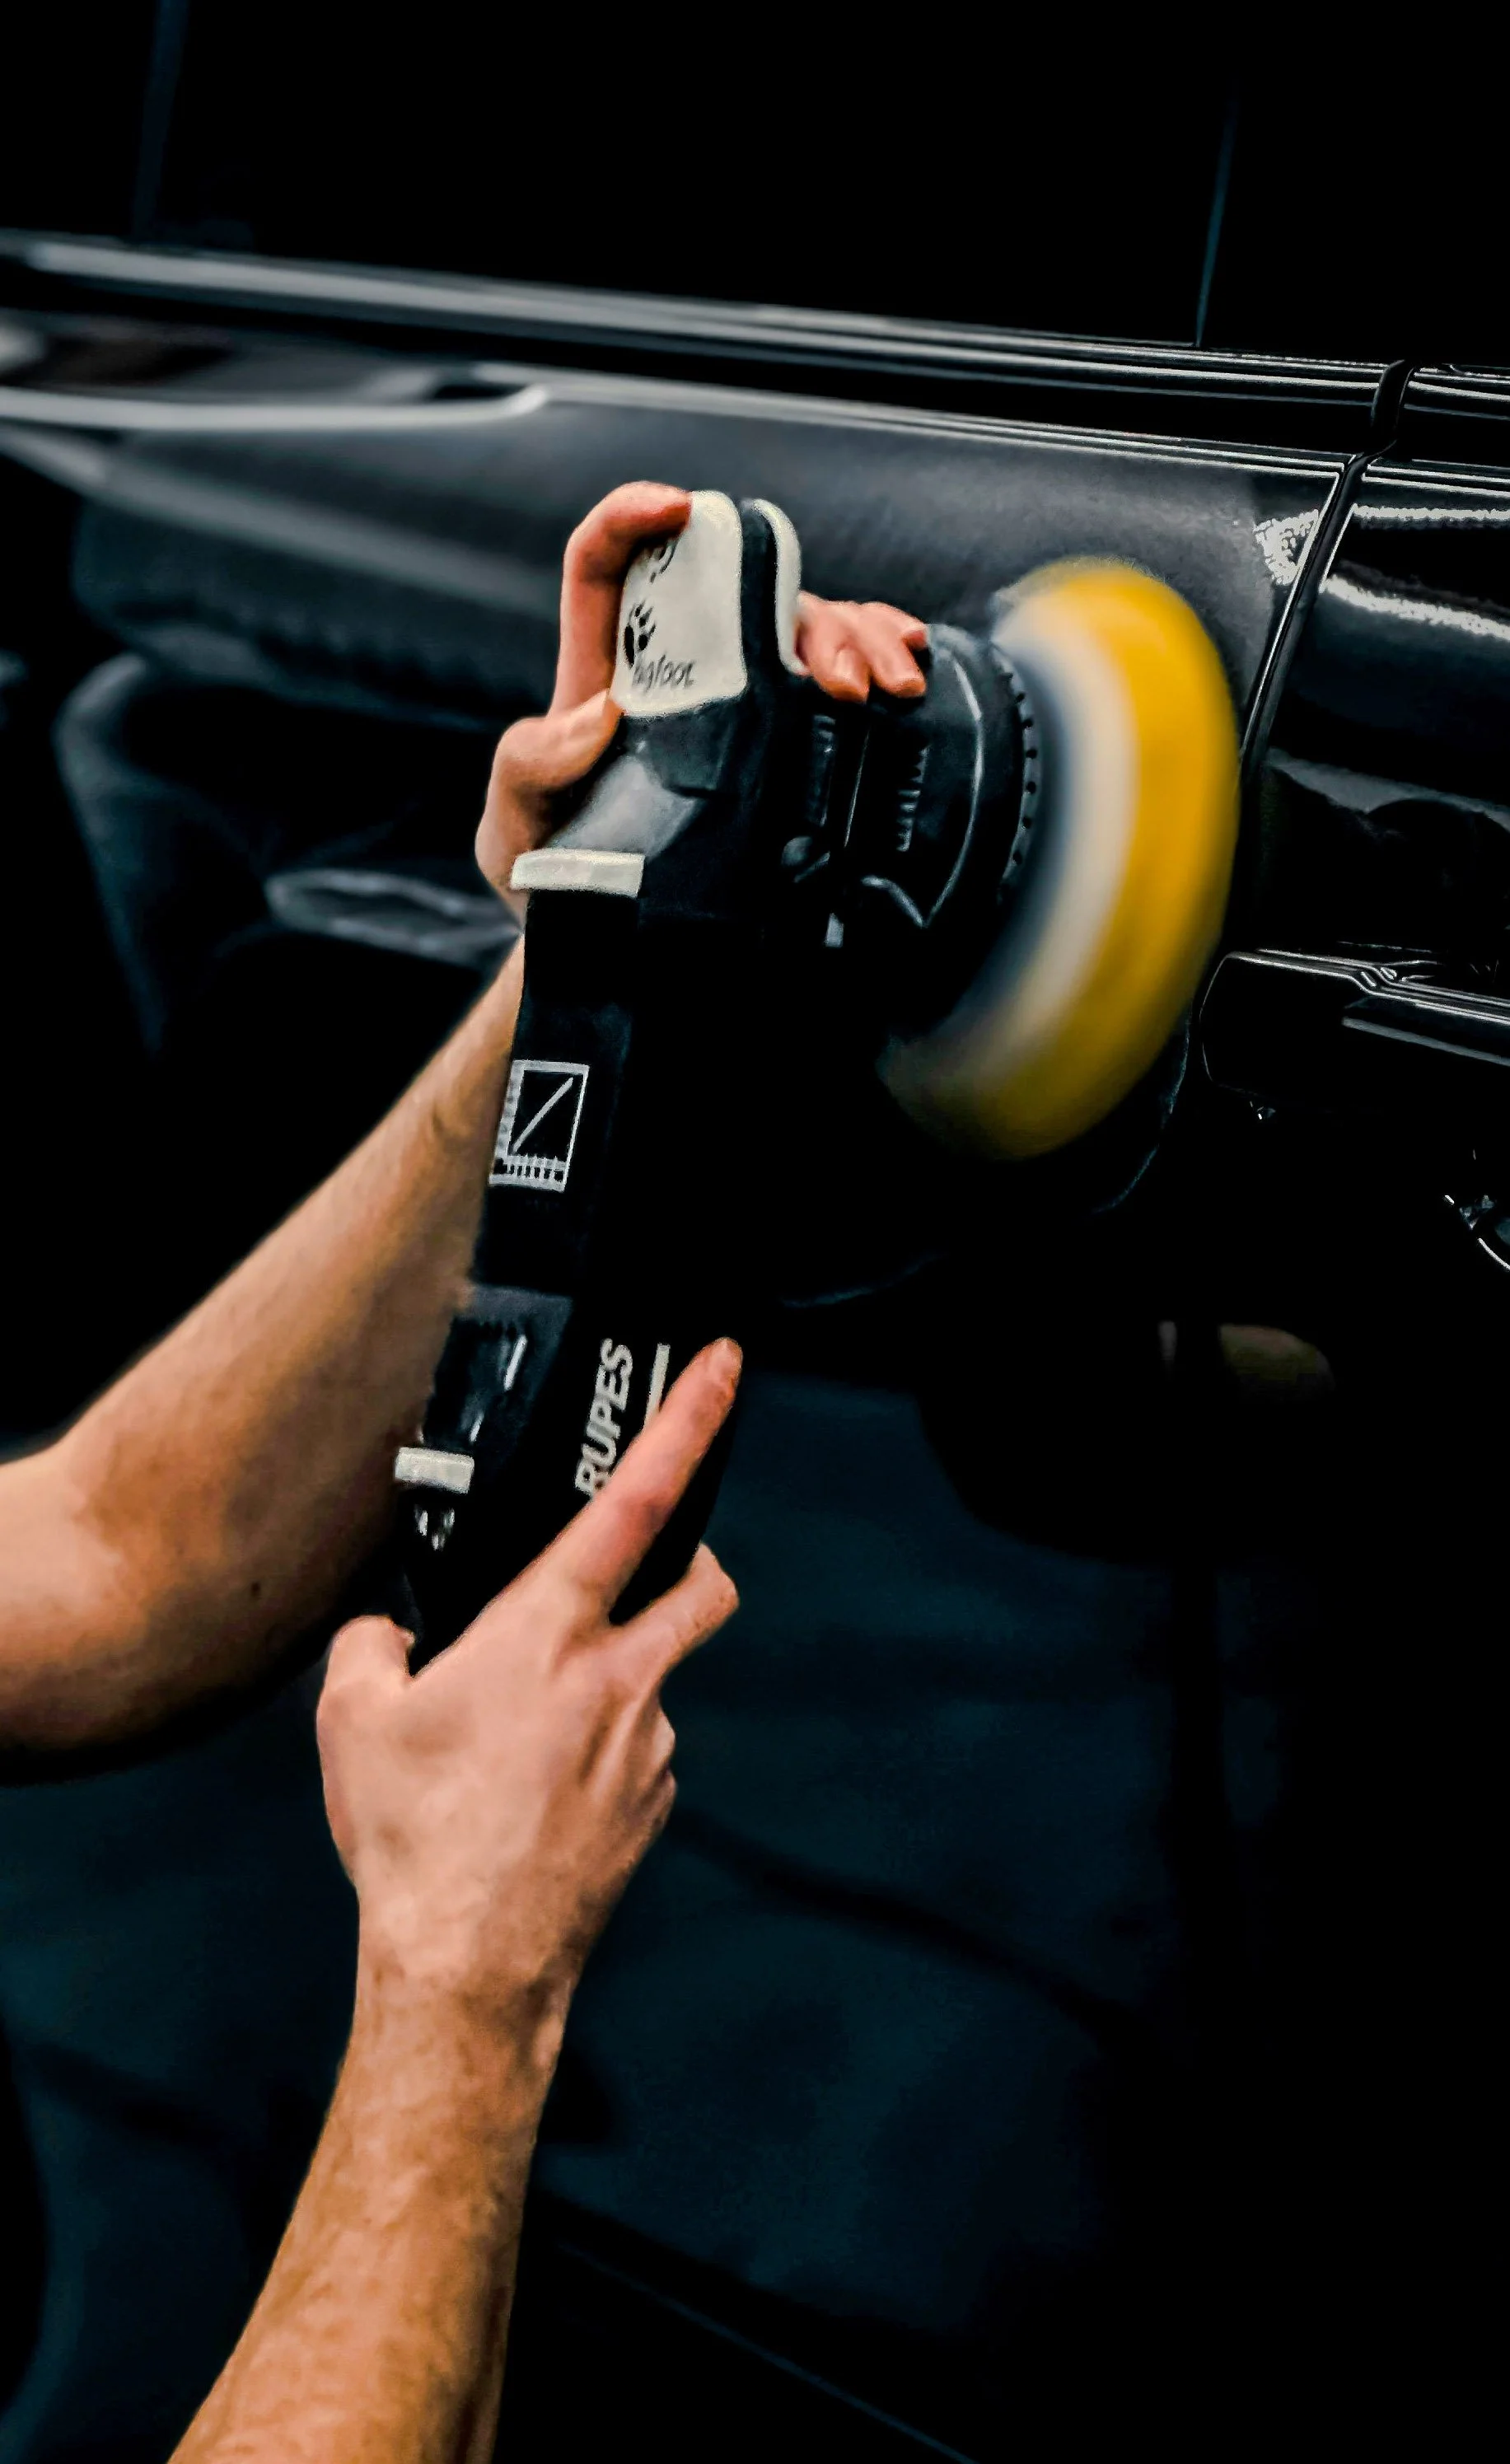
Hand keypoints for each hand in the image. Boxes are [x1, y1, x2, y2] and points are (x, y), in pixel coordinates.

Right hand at [317, 1340, 740, 2029]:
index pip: (636, 1499)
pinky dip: (598, 1754)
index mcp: (547, 1635)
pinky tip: (533, 1796)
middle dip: (690, 1558)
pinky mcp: (655, 1808)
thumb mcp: (353, 1720)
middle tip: (642, 1570)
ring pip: (654, 1678)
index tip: (724, 1366)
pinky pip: (636, 1753)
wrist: (469, 1972)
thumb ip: (373, 1646)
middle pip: (701, 1584)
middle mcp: (619, 1681)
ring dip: (608, 1683)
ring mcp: (649, 1749)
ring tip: (518, 1739)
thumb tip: (391, 1636)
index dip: (689, 1420)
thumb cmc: (415, 1842)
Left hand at [475, 481, 928, 903]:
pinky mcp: (778, 742)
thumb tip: (598, 715)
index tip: (680, 507)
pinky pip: (830, 678)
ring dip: (858, 642)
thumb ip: (530, 768)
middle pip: (741, 594)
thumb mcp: (514, 829)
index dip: (632, 516)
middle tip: (845, 681)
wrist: (602, 951)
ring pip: (800, 629)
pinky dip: (876, 659)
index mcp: (603, 673)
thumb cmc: (551, 878)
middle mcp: (673, 671)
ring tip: (891, 689)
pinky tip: (908, 679)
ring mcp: (733, 701)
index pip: (607, 564)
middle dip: (806, 612)